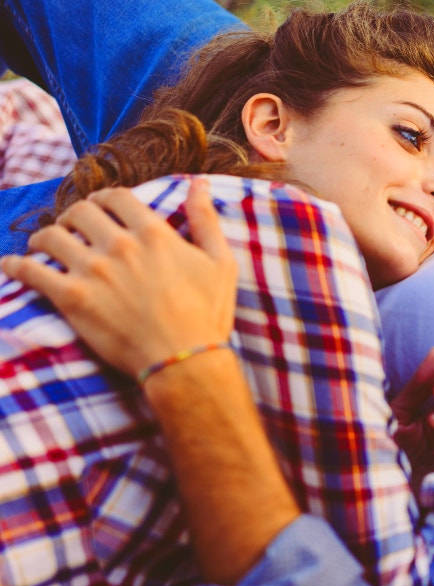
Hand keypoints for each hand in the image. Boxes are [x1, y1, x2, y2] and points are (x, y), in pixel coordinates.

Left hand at [0, 179, 236, 376]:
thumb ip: (206, 219)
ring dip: (44, 237)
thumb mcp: (220, 262)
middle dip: (73, 215)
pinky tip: (13, 265)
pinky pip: (31, 272)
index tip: (99, 206)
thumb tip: (198, 183)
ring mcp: (92, 271)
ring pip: (51, 236)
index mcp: (153, 233)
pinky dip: (16, 265)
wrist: (184, 360)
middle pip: (80, 211)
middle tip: (72, 227)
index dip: (104, 197)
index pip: (116, 196)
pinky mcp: (72, 298)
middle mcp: (119, 245)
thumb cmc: (207, 314)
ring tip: (43, 245)